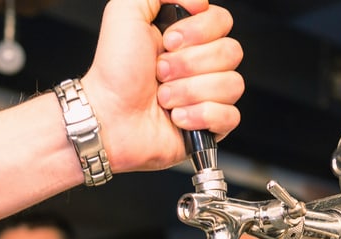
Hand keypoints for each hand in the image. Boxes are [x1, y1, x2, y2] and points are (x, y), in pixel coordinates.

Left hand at [82, 0, 243, 172]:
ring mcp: (208, 95)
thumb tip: (200, 0)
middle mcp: (200, 64)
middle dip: (190, 63)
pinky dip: (201, 116)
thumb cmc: (114, 72)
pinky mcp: (210, 125)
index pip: (223, 21)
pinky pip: (231, 116)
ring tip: (164, 98)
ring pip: (232, 85)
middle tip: (160, 72)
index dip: (198, 31)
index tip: (168, 41)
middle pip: (231, 52)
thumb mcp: (125, 12)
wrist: (108, 117)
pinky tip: (178, 117)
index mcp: (187, 36)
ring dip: (190, 91)